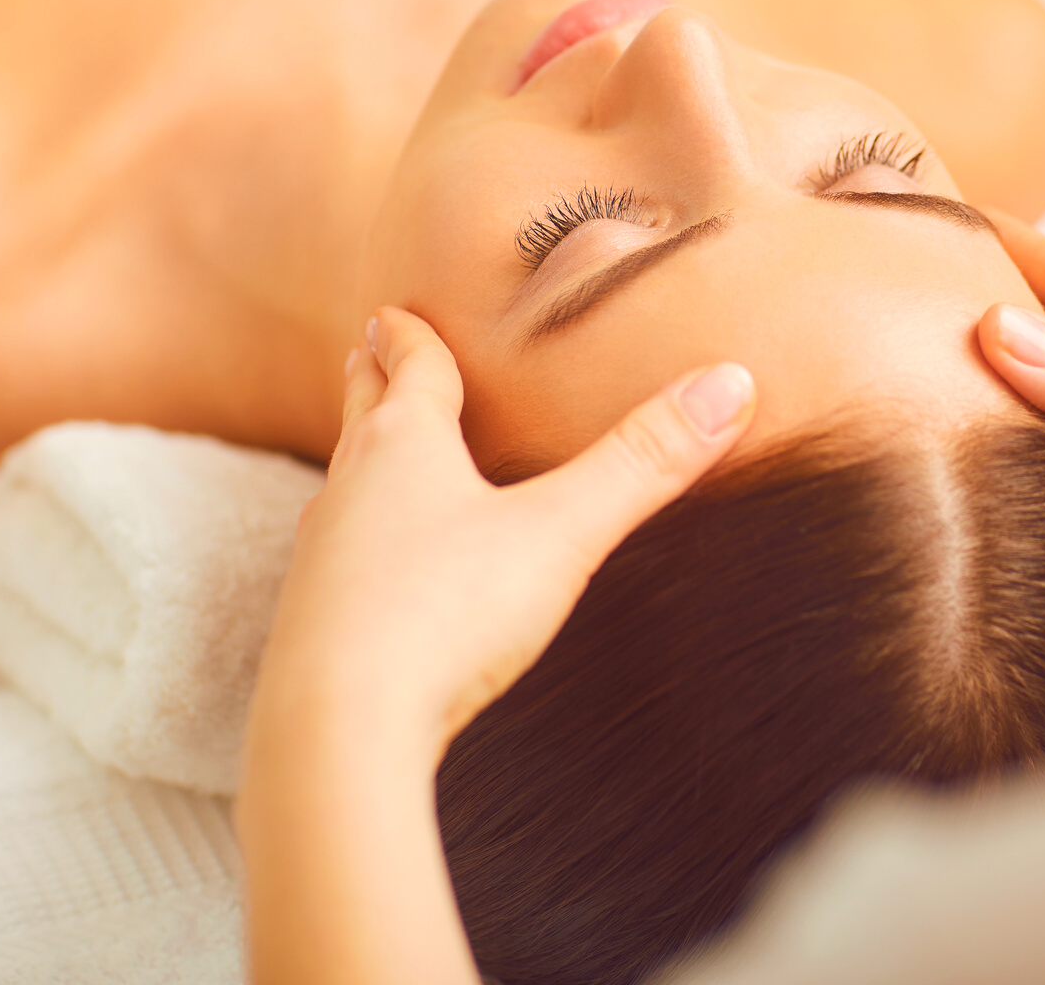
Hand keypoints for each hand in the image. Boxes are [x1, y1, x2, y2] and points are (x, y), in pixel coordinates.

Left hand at [239, 307, 753, 984]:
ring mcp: (320, 564)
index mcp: (403, 448)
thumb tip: (732, 382)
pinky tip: (364, 579)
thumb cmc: (444, 614)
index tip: (393, 312)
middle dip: (369, 382)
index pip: (411, 372)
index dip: (410, 339)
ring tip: (363, 456)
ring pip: (339, 494)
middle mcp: (349, 493)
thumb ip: (643, 463)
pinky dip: (352, 548)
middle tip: (364, 348)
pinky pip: (334, 568)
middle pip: (362, 420)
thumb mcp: (562, 531)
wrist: (337, 733)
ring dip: (356, 466)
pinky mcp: (312, 633)